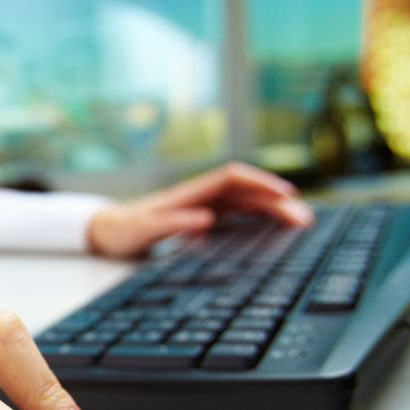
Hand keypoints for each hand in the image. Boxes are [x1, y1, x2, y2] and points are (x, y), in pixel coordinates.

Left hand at [88, 161, 313, 257]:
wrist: (105, 232)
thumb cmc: (123, 229)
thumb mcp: (145, 229)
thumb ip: (173, 223)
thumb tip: (206, 220)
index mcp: (190, 193)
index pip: (233, 178)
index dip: (260, 183)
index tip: (285, 195)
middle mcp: (201, 196)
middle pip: (246, 190)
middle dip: (276, 200)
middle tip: (304, 219)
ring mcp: (203, 207)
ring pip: (246, 202)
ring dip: (272, 210)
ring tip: (299, 224)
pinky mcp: (202, 220)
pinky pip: (236, 215)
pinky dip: (258, 220)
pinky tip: (274, 231)